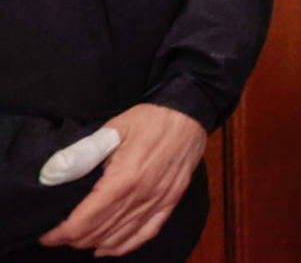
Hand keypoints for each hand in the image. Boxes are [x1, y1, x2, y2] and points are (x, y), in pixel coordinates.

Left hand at [39, 104, 206, 256]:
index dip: (61, 234)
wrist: (190, 114)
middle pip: (100, 232)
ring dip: (96, 243)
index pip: (84, 221)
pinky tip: (110, 248)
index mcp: (124, 180)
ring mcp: (158, 201)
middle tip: (59, 235)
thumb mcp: (113, 130)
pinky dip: (126, 246)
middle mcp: (141, 196)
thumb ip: (81, 153)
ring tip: (79, 240)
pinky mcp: (171, 201)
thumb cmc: (151, 119)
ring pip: (120, 237)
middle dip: (74, 239)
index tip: (47, 236)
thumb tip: (50, 173)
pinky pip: (147, 233)